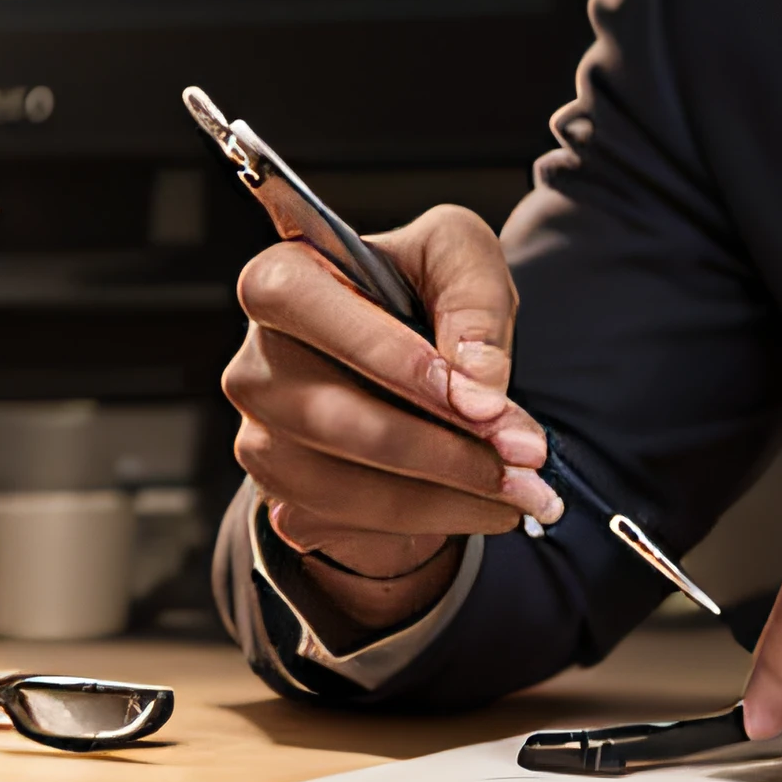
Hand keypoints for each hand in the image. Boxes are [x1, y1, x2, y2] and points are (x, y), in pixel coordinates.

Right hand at [222, 204, 559, 632]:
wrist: (414, 368)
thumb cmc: (426, 292)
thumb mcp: (461, 257)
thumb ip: (474, 301)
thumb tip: (479, 386)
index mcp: (279, 282)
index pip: (298, 306)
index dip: (379, 351)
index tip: (469, 394)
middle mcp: (254, 366)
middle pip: (330, 417)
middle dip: (442, 445)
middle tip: (527, 456)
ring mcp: (261, 441)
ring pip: (343, 486)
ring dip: (447, 494)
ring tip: (526, 489)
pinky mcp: (284, 500)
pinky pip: (353, 525)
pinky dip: (433, 521)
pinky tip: (489, 504)